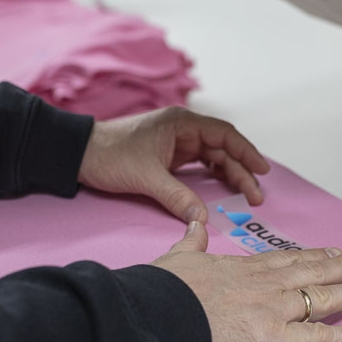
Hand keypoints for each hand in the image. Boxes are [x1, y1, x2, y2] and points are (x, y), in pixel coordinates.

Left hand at [77, 106, 269, 222]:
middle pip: (222, 149)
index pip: (224, 134)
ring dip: (229, 175)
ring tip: (246, 196)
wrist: (79, 154)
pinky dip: (212, 177)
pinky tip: (223, 189)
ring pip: (213, 158)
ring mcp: (176, 144)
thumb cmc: (110, 155)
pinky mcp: (169, 157)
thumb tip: (202, 219)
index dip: (246, 152)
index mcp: (181, 123)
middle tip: (256, 196)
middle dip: (241, 171)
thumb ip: (176, 197)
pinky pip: (199, 165)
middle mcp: (183, 130)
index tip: (262, 170)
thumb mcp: (146, 177)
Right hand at [153, 222, 341, 341]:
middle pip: (312, 272)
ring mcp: (275, 310)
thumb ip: (191, 242)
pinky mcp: (278, 339)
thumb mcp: (177, 257)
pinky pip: (322, 337)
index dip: (310, 257)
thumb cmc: (163, 291)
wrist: (160, 316)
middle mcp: (265, 285)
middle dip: (341, 265)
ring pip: (324, 297)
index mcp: (242, 268)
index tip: (328, 252)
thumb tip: (194, 225)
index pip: (285, 260)